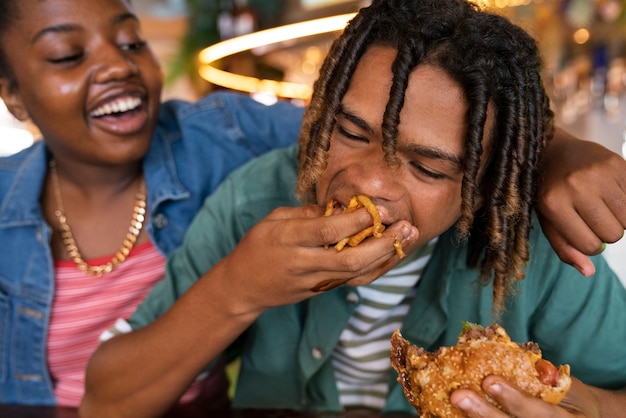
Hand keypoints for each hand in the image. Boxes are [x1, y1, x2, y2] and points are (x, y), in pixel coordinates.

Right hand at [214, 204, 418, 314]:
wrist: (243, 287)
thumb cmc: (257, 245)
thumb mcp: (274, 219)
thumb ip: (307, 213)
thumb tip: (341, 208)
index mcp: (287, 238)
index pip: (327, 231)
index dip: (355, 221)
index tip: (377, 208)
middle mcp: (302, 262)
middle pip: (349, 259)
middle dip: (382, 243)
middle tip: (406, 225)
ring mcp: (313, 281)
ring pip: (355, 274)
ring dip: (385, 256)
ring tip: (408, 237)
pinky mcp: (320, 291)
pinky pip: (353, 280)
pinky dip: (376, 267)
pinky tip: (392, 252)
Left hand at [450, 376, 598, 416]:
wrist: (580, 417)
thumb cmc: (565, 396)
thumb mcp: (562, 384)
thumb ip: (541, 374)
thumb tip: (499, 344)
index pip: (539, 414)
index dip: (514, 399)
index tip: (489, 381)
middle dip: (484, 414)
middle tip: (458, 396)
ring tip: (448, 407)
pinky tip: (442, 415)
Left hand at [537, 130, 625, 275]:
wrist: (551, 150)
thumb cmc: (547, 193)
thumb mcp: (547, 221)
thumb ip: (565, 249)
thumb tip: (589, 272)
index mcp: (554, 203)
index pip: (590, 246)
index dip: (590, 245)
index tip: (583, 234)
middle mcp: (576, 186)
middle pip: (614, 234)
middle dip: (605, 232)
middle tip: (591, 217)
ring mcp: (598, 172)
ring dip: (619, 218)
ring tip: (601, 206)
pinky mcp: (617, 163)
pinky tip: (610, 193)